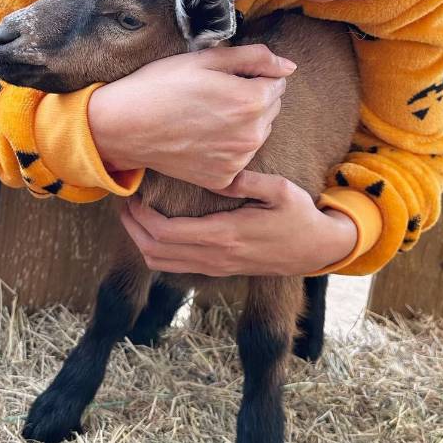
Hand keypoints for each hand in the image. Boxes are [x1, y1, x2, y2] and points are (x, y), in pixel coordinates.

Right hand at [88, 44, 296, 190]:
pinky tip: (201, 138)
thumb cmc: (161, 86)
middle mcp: (252, 134)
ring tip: (205, 117)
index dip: (252, 75)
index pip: (277, 82)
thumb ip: (255, 58)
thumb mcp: (206, 59)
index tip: (224, 78)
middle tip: (212, 96)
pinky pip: (239, 157)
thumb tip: (289, 66)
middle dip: (251, 99)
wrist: (124, 126)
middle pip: (270, 108)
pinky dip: (226, 148)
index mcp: (252, 100)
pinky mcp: (224, 178)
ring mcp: (238, 160)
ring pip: (257, 133)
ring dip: (242, 124)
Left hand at [118, 170, 358, 276]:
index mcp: (224, 235)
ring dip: (140, 242)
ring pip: (161, 264)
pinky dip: (156, 251)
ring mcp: (216, 266)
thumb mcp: (279, 190)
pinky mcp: (219, 269)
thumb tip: (216, 173)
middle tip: (124, 203)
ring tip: (134, 215)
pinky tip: (155, 229)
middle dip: (131, 228)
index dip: (140, 217)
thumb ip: (246, 181)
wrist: (317, 250)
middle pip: (154, 251)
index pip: (166, 233)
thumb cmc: (299, 215)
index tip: (132, 195)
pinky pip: (175, 267)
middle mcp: (215, 256)